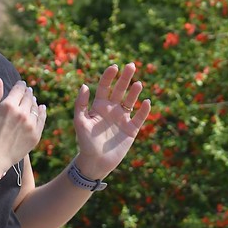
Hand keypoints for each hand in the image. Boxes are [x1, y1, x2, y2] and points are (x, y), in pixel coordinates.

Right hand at [0, 76, 45, 176]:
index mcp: (9, 105)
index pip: (19, 89)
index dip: (20, 85)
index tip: (20, 84)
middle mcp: (22, 113)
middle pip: (28, 97)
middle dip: (27, 92)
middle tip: (26, 91)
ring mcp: (31, 125)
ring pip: (35, 107)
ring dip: (33, 102)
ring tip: (31, 100)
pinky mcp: (35, 135)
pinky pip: (42, 120)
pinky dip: (41, 112)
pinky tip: (41, 109)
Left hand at [73, 62, 151, 178]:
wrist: (95, 162)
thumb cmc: (85, 142)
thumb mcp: (80, 122)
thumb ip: (81, 105)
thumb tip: (84, 86)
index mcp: (99, 106)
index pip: (104, 87)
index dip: (109, 76)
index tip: (114, 67)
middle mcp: (112, 109)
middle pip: (120, 90)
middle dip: (125, 78)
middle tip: (131, 65)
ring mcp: (122, 119)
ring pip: (130, 101)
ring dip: (135, 92)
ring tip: (138, 83)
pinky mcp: (131, 130)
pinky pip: (140, 117)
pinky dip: (144, 110)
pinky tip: (147, 102)